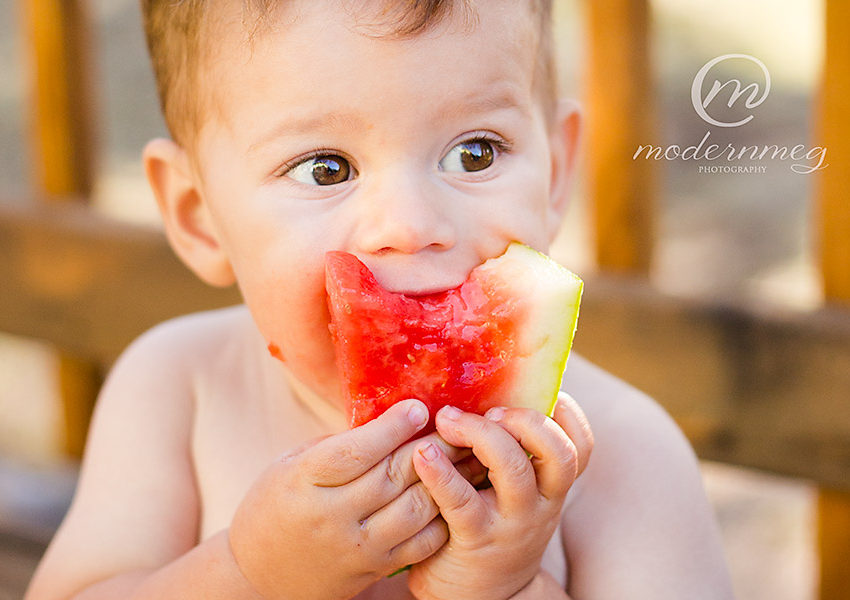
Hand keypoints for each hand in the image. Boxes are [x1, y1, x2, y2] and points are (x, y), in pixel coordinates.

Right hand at [228, 399, 476, 599]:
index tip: (418, 407)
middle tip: (457, 424)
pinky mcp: (375, 569)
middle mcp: (332, 515)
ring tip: (466, 455)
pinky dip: (442, 516)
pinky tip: (454, 494)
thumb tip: (390, 419)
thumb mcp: (291, 464)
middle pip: (392, 476)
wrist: (260, 577)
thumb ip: (337, 446)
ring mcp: (356, 546)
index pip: (355, 452)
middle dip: (431, 446)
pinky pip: (421, 542)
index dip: (391, 428)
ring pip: (414, 508)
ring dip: (446, 479)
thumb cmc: (275, 507)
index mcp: (305, 480)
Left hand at [407, 392, 593, 599]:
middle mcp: (540, 505)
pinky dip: (440, 472)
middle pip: (557, 453)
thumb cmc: (488, 530)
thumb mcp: (511, 497)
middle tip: (490, 411)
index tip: (542, 393)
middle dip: (526, 419)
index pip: (580, 448)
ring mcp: (510, 524)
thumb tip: (477, 393)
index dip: (568, 415)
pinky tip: (422, 454)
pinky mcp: (474, 540)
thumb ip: (507, 456)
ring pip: (514, 470)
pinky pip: (461, 501)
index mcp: (549, 489)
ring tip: (448, 420)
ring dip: (481, 434)